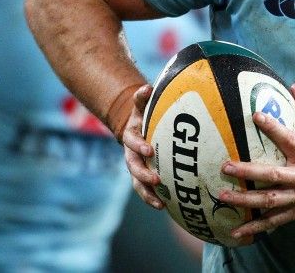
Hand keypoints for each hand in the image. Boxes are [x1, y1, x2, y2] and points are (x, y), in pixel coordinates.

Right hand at [121, 84, 164, 208]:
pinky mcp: (142, 176)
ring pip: (137, 183)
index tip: (150, 150)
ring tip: (159, 203)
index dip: (139, 145)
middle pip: (133, 166)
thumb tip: (147, 88)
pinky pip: (145, 190)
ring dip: (147, 193)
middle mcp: (130, 154)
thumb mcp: (141, 104)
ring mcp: (136, 167)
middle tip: (157, 178)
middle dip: (143, 173)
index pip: (132, 141)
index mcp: (131, 135)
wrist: (134, 126)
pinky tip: (164, 207)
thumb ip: (142, 97)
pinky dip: (152, 198)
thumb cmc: (143, 114)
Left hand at [219, 83, 294, 238]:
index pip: (288, 139)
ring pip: (269, 201)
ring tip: (223, 196)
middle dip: (247, 171)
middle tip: (226, 166)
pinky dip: (255, 228)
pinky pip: (274, 222)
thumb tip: (294, 87)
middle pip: (271, 175)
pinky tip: (236, 232)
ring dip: (245, 200)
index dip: (272, 127)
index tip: (255, 116)